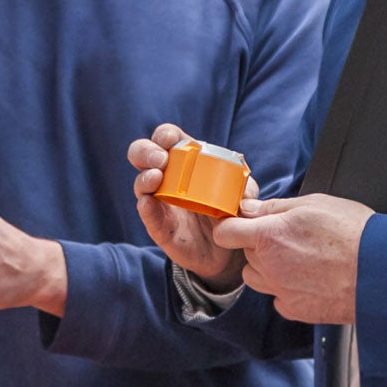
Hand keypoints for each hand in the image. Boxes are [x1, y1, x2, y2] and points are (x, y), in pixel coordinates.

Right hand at [127, 123, 247, 287]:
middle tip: (160, 160)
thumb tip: (244, 192)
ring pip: (142, 184)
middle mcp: (168, 178)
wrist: (228, 251)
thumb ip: (245, 190)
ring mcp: (161, 202)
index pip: (169, 139)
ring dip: (145, 178)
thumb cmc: (231, 214)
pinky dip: (146, 208)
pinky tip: (149, 202)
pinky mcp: (160, 228)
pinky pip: (148, 216)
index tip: (170, 140)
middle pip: (144, 155)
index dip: (166, 135)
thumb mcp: (243, 197)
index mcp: (187, 161)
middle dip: (146, 152)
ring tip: (155, 178)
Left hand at [209, 193, 375, 323]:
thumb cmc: (353, 234)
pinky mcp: (295, 310)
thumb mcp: (314, 204)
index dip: (231, 227)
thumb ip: (275, 207)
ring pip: (257, 279)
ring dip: (268, 269)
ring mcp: (280, 291)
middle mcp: (269, 266)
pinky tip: (310, 280)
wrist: (381, 272)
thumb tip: (251, 208)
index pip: (226, 233)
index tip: (239, 225)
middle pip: (246, 255)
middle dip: (260, 246)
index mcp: (269, 236)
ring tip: (300, 260)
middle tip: (290, 239)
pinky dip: (287, 290)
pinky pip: (277, 298)